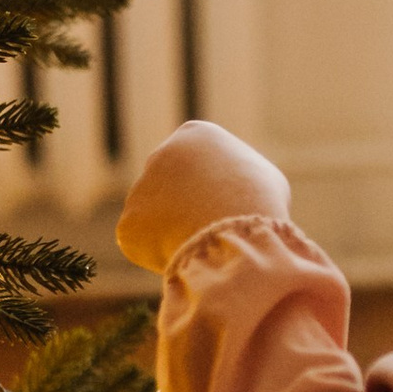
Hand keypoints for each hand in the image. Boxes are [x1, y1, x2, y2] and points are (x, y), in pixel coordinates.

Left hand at [118, 121, 290, 274]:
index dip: (211, 188)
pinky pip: (144, 246)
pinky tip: (185, 256)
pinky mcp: (128, 224)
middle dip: (185, 210)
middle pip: (171, 189)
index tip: (225, 206)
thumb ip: (240, 179)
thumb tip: (235, 194)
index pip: (196, 163)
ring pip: (156, 219)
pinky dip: (160, 256)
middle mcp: (160, 155)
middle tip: (211, 231)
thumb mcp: (264, 179)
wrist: (234, 234)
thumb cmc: (258, 203)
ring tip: (203, 245)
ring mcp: (139, 189)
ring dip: (172, 234)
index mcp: (194, 135)